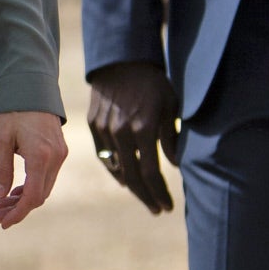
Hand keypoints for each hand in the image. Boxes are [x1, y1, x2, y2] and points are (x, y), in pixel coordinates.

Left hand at [0, 110, 66, 228]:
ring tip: (2, 204)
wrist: (33, 88)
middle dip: (19, 208)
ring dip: (25, 199)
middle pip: (40, 196)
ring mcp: (60, 155)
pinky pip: (48, 177)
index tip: (2, 222)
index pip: (33, 196)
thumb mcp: (1, 140)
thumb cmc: (14, 112)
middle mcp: (55, 158)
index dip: (18, 213)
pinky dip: (32, 186)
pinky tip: (16, 190)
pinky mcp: (60, 151)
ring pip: (44, 188)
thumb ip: (2, 169)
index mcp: (41, 156)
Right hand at [87, 60, 179, 213]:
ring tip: (145, 195)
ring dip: (132, 186)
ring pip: (117, 168)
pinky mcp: (94, 126)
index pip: (150, 173)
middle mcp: (121, 132)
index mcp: (143, 128)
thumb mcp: (169, 106)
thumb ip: (171, 138)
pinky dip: (116, 170)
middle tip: (158, 209)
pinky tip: (126, 178)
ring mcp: (104, 130)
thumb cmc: (153, 83)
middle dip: (147, 196)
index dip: (160, 193)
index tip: (168, 205)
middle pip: (132, 178)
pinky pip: (105, 156)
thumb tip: (174, 165)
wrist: (121, 60)